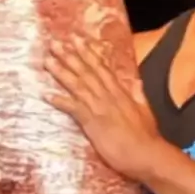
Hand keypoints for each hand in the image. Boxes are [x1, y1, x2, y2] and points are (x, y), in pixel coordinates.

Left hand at [44, 36, 161, 179]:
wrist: (146, 153)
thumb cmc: (146, 136)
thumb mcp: (145, 110)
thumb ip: (138, 94)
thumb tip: (137, 80)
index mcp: (120, 92)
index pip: (102, 68)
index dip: (88, 53)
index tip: (76, 39)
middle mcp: (108, 96)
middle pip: (86, 72)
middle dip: (70, 56)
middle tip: (54, 43)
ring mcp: (99, 108)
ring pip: (78, 85)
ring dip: (61, 72)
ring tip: (48, 61)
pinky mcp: (93, 122)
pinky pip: (73, 109)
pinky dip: (60, 102)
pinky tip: (47, 96)